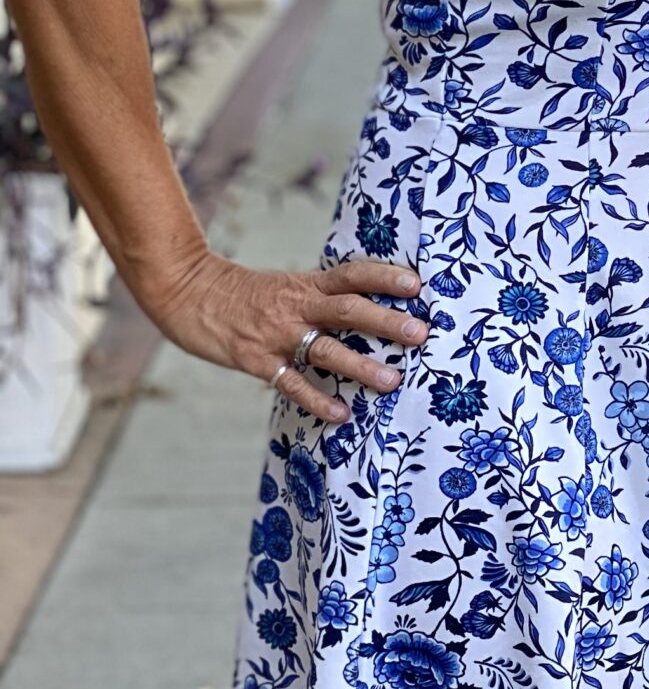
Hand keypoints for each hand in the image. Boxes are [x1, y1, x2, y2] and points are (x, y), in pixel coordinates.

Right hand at [145, 247, 429, 424]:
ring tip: (392, 381)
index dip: (384, 277)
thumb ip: (322, 295)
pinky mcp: (256, 359)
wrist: (187, 292)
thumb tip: (369, 305)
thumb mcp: (287, 284)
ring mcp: (276, 334)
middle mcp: (296, 306)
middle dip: (385, 322)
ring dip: (360, 365)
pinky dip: (316, 398)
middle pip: (347, 309)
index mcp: (307, 284)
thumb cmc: (245, 292)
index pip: (352, 274)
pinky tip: (340, 414)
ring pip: (325, 349)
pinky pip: (291, 383)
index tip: (417, 284)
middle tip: (420, 333)